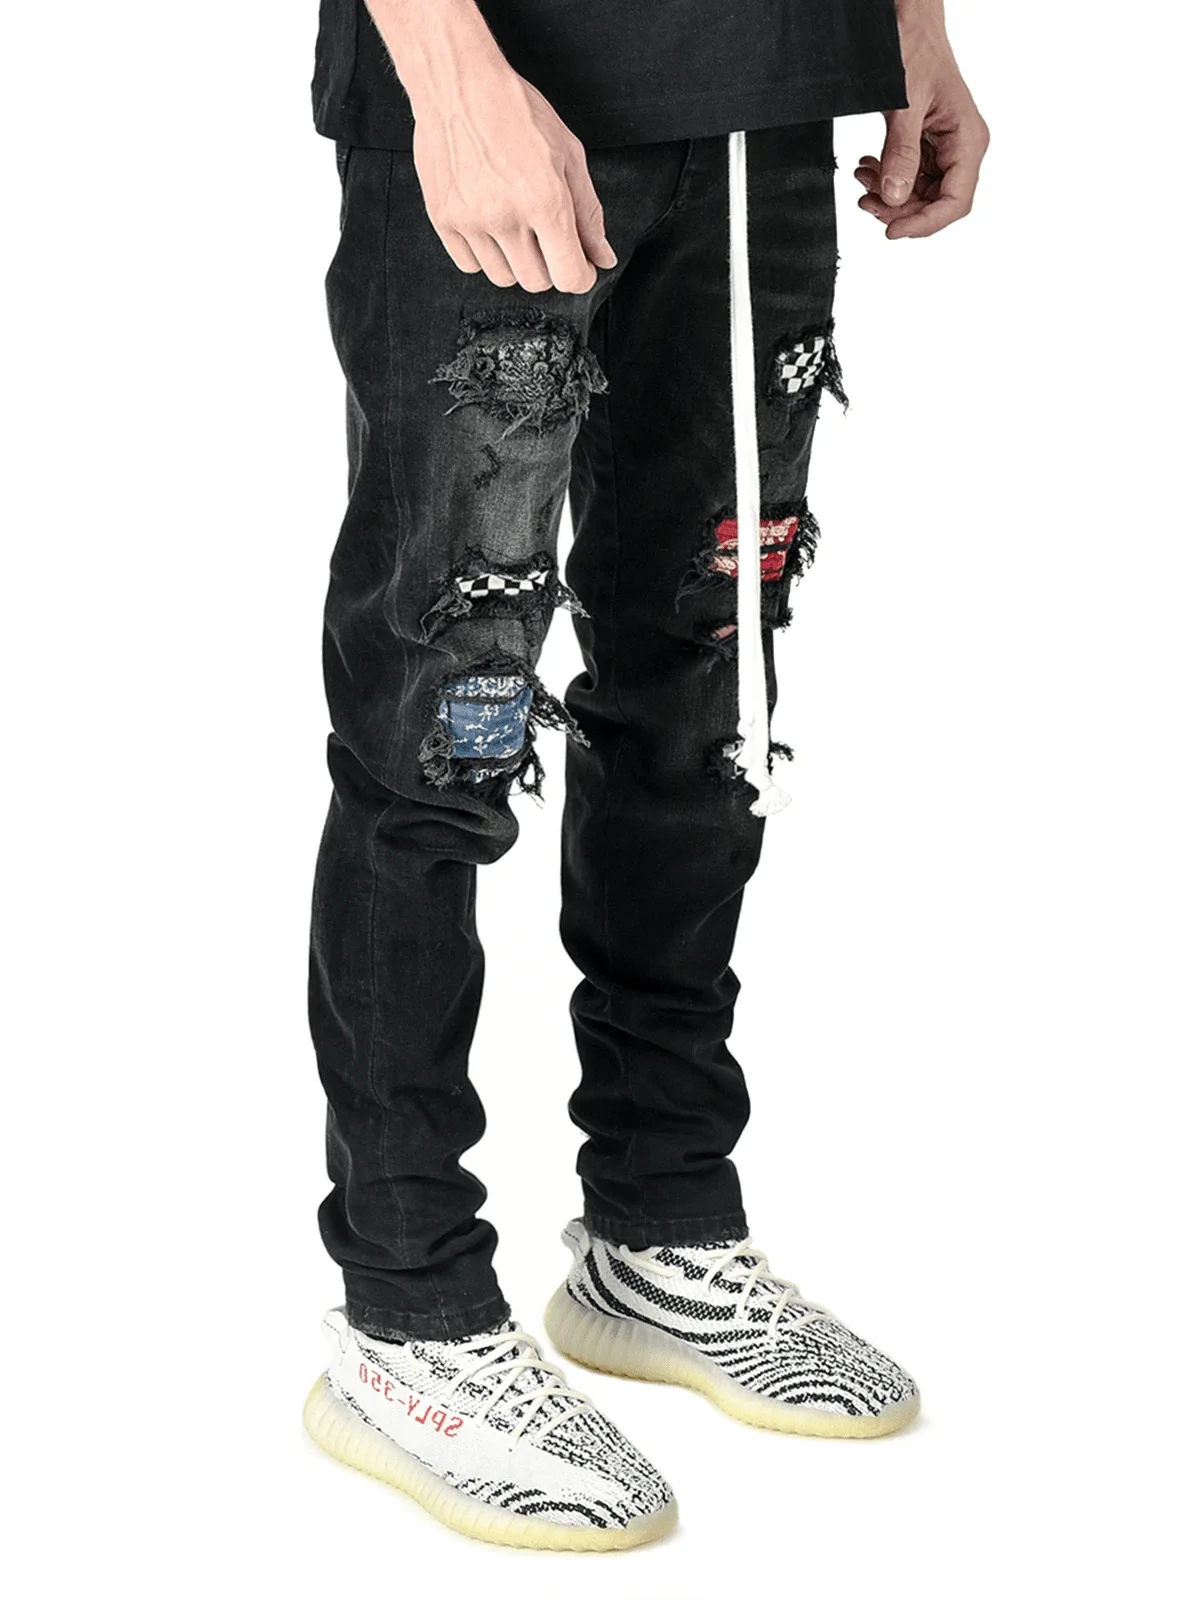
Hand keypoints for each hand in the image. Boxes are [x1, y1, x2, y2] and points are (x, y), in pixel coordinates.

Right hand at [413, 68, 615, 293]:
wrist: (459, 86)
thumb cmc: (518, 112)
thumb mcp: (569, 156)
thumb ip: (588, 213)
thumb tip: (602, 258)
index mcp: (545, 201)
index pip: (568, 276)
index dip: (580, 276)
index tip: (580, 266)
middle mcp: (505, 217)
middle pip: (536, 282)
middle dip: (549, 266)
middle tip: (546, 237)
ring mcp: (470, 221)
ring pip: (502, 278)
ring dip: (515, 263)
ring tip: (515, 225)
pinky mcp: (443, 219)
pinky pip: (470, 265)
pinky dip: (485, 255)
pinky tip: (490, 225)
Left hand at [855, 0, 987, 238]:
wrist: (907, 20)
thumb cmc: (914, 47)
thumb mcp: (904, 102)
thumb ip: (901, 152)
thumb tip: (894, 197)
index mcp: (968, 139)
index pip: (954, 202)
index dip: (924, 224)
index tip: (891, 231)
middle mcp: (961, 147)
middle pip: (935, 203)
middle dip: (899, 209)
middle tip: (866, 201)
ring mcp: (943, 146)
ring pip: (919, 193)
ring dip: (888, 194)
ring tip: (863, 176)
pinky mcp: (925, 143)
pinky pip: (908, 175)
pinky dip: (886, 177)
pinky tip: (868, 166)